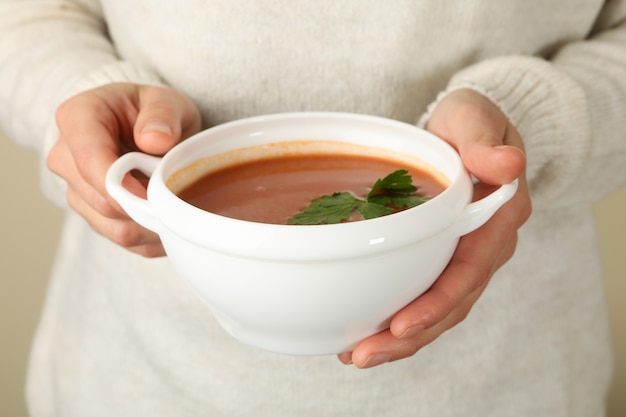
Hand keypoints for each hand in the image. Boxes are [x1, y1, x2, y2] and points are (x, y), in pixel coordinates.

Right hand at [47, 83, 201, 256]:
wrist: (146, 130)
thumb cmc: (153, 113)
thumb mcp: (166, 101)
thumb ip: (162, 114)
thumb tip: (155, 140)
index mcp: (78, 119)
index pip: (89, 160)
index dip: (122, 185)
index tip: (154, 194)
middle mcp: (66, 158)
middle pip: (101, 201)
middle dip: (146, 204)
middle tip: (180, 193)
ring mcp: (77, 191)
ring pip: (114, 226)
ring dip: (151, 223)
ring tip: (177, 203)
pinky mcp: (92, 216)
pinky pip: (124, 240)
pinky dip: (152, 236)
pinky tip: (169, 218)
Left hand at [338, 89, 531, 367]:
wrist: (468, 129)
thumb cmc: (471, 121)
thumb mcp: (476, 119)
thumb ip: (487, 143)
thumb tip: (508, 164)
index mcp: (498, 216)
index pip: (469, 270)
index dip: (437, 302)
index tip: (400, 325)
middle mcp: (486, 246)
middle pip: (452, 303)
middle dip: (409, 335)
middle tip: (361, 355)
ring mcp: (466, 256)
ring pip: (439, 309)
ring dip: (401, 338)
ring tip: (356, 355)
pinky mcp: (445, 258)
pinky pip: (428, 295)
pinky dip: (400, 319)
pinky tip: (366, 332)